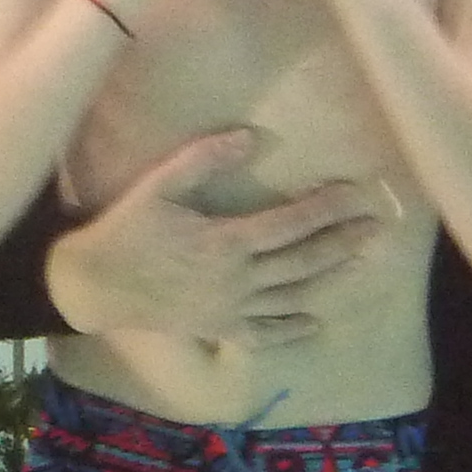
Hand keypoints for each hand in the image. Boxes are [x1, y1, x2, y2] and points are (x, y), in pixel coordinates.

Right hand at [45, 130, 385, 351]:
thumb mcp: (159, 185)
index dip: (328, 208)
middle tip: (376, 227)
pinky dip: (292, 330)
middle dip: (343, 242)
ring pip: (293, 295)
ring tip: (360, 262)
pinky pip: (263, 334)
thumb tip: (252, 137)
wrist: (95, 286)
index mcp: (227, 241)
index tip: (357, 194)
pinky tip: (316, 322)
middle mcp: (238, 279)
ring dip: (330, 279)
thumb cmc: (126, 230)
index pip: (292, 223)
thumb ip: (205, 158)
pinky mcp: (219, 328)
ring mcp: (231, 309)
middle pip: (304, 261)